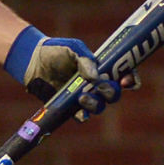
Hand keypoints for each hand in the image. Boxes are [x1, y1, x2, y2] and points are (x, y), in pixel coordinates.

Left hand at [15, 31, 133, 120]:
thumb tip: (95, 77)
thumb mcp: (73, 48)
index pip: (125, 75)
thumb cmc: (56, 51)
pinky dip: (83, 115)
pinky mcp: (70, 107)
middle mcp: (96, 84)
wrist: (33, 60)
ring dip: (96, 104)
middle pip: (113, 94)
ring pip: (99, 106)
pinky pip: (82, 116)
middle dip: (111, 92)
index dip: (130, 79)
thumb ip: (85, 59)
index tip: (126, 80)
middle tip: (100, 87)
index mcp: (103, 68)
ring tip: (82, 97)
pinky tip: (79, 110)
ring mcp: (84, 96)